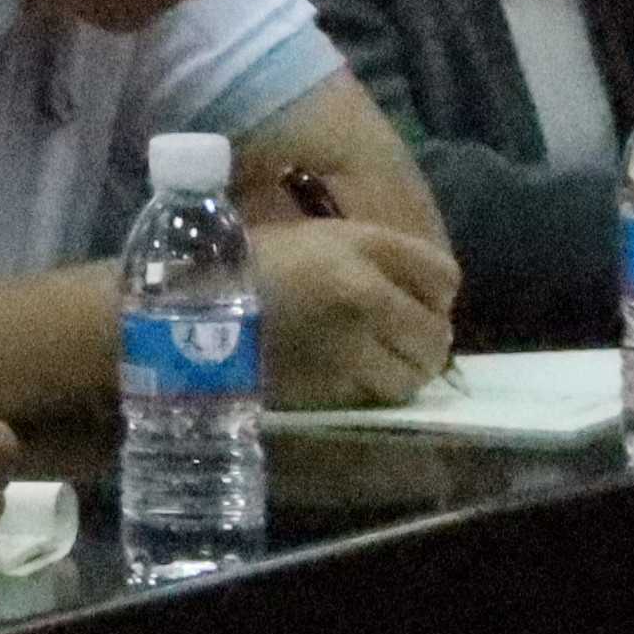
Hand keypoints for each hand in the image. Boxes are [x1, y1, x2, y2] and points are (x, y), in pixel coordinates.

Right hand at [249, 214, 457, 404]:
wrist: (190, 311)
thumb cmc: (254, 263)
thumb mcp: (321, 236)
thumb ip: (378, 255)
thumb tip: (431, 293)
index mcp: (360, 249)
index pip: (444, 276)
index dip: (436, 290)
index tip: (417, 296)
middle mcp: (365, 297)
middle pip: (436, 332)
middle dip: (427, 338)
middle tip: (405, 337)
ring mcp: (350, 348)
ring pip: (414, 374)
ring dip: (406, 369)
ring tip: (383, 362)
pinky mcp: (330, 388)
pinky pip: (377, 396)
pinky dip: (373, 388)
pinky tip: (351, 374)